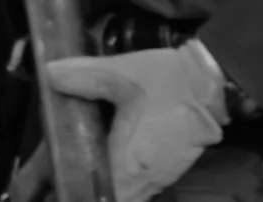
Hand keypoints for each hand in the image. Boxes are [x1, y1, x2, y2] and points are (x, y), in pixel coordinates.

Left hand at [44, 45, 226, 201]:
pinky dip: (120, 179)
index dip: (74, 191)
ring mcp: (158, 178)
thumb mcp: (120, 72)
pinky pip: (138, 186)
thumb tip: (49, 74)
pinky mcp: (168, 171)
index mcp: (126, 163)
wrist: (213, 84)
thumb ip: (83, 76)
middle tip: (63, 172)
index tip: (55, 182)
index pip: (95, 194)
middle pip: (110, 197)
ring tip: (81, 167)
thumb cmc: (166, 82)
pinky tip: (109, 160)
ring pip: (125, 194)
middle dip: (86, 189)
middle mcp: (143, 180)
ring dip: (106, 185)